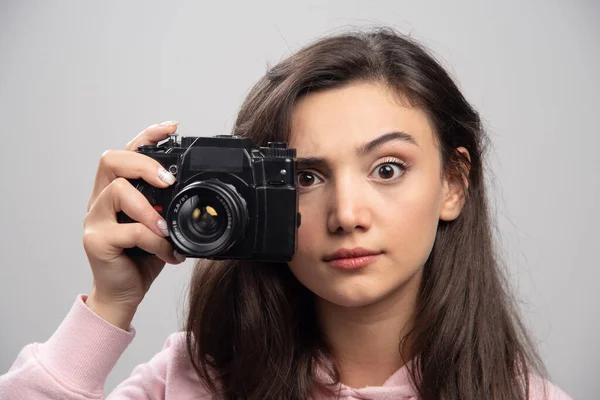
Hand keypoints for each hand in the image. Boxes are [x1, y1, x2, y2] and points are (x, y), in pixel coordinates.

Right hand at [82, 121, 185, 327]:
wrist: (124, 294)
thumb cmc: (142, 258)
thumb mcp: (160, 227)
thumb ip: (169, 209)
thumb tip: (202, 198)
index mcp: (117, 190)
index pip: (127, 153)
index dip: (147, 136)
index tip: (171, 127)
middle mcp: (101, 199)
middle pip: (112, 160)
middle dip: (144, 164)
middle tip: (168, 181)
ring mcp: (95, 219)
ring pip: (117, 191)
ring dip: (149, 209)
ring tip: (166, 228)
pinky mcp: (96, 241)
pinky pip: (128, 231)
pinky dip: (153, 240)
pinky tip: (166, 252)